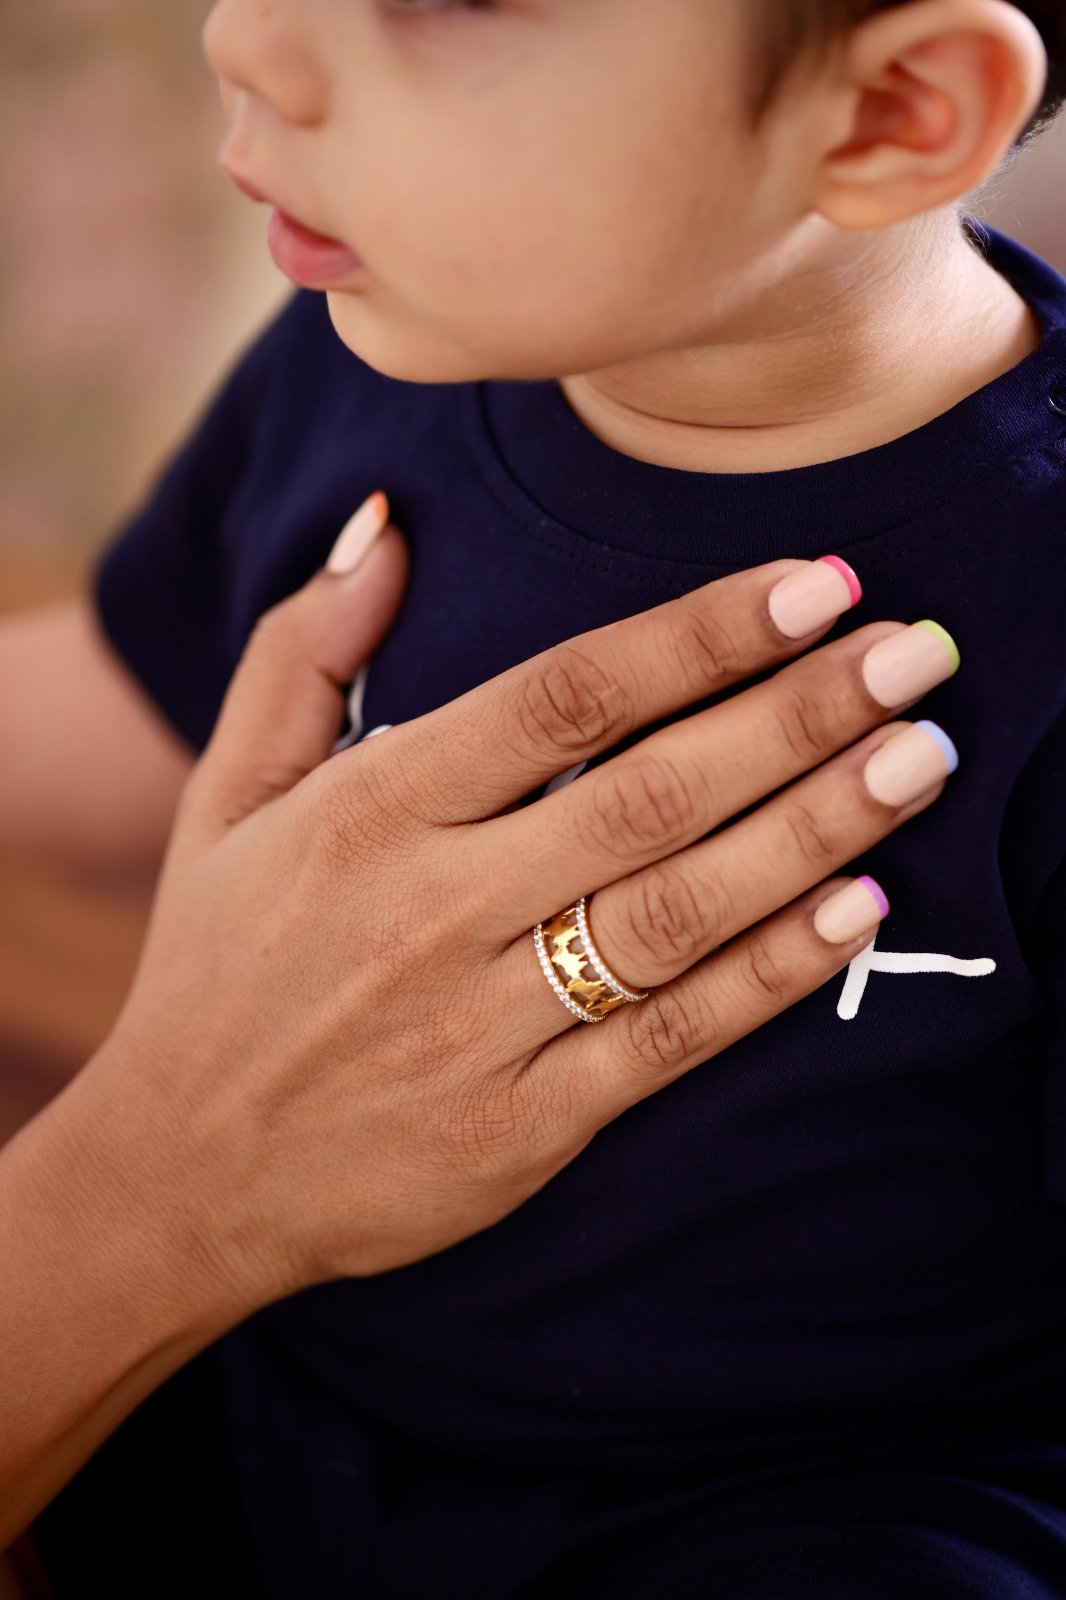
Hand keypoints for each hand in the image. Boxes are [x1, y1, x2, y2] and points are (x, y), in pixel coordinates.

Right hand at [83, 509, 954, 1306]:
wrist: (181, 1174)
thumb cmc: (217, 964)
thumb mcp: (227, 796)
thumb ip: (303, 651)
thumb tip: (384, 522)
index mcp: (368, 812)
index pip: (563, 697)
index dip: (698, 635)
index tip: (816, 583)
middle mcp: (430, 911)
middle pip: (647, 794)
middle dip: (796, 716)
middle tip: (915, 655)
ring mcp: (480, 1025)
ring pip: (677, 911)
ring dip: (812, 831)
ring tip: (917, 761)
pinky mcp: (520, 1128)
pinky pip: (668, 1041)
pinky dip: (769, 975)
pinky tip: (855, 909)